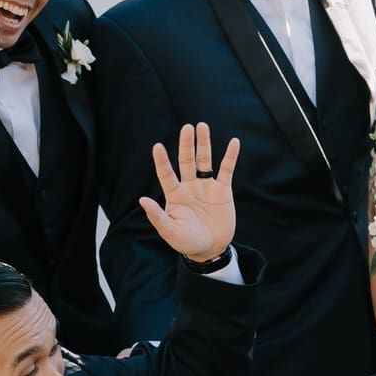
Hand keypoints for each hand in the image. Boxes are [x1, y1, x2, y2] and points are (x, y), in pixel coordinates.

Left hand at [139, 122, 239, 264]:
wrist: (210, 249)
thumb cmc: (186, 242)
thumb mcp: (170, 231)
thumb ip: (157, 216)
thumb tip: (142, 200)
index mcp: (174, 195)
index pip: (166, 174)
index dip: (162, 162)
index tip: (157, 147)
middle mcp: (189, 186)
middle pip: (187, 161)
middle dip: (187, 145)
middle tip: (187, 128)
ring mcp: (206, 187)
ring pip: (205, 161)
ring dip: (204, 144)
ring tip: (202, 126)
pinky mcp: (223, 190)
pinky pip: (227, 170)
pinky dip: (231, 157)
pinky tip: (234, 143)